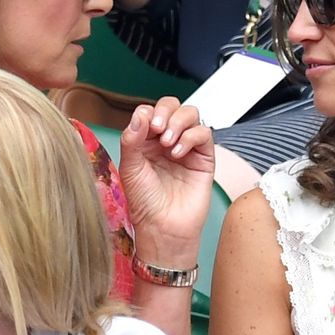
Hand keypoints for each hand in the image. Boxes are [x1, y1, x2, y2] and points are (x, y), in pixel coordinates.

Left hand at [119, 98, 213, 266]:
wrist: (163, 228)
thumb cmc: (145, 203)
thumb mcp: (130, 168)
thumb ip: (132, 138)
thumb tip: (141, 113)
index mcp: (145, 141)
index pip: (150, 111)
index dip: (149, 113)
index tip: (145, 127)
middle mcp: (166, 141)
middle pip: (172, 106)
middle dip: (165, 111)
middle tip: (158, 128)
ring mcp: (186, 147)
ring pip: (191, 114)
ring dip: (178, 122)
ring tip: (167, 143)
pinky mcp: (204, 158)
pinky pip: (204, 133)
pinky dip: (191, 137)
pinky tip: (177, 153)